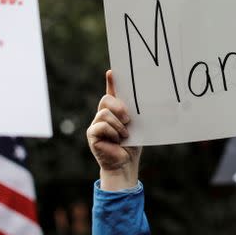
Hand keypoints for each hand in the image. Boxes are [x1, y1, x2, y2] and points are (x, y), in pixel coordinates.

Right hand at [86, 70, 142, 190]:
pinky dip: (113, 132)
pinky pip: (101, 126)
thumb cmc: (133, 143)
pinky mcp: (92, 134)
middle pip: (107, 99)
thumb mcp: (137, 125)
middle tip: (128, 118)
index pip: (111, 92)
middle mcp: (103, 114)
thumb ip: (134, 112)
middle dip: (119, 106)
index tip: (112, 71)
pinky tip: (117, 140)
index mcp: (115, 110)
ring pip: (105, 113)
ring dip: (118, 125)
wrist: (126, 163)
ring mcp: (96, 124)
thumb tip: (143, 98)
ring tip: (125, 134)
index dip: (111, 81)